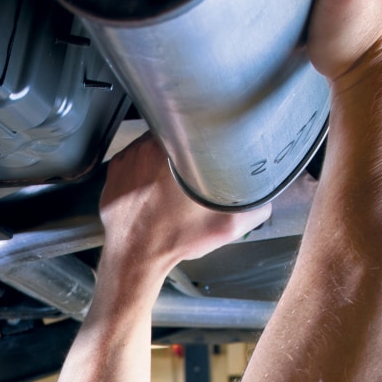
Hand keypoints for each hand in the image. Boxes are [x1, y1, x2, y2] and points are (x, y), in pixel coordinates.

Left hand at [98, 133, 272, 283]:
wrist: (135, 259)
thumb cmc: (174, 240)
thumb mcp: (227, 227)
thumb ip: (255, 208)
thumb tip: (265, 195)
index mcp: (172, 151)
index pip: (193, 122)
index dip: (205, 131)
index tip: (211, 145)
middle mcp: (145, 148)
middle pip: (174, 133)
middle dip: (186, 148)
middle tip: (194, 169)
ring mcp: (127, 158)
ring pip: (153, 144)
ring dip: (165, 157)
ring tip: (174, 181)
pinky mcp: (116, 170)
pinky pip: (136, 159)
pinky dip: (145, 170)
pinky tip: (155, 189)